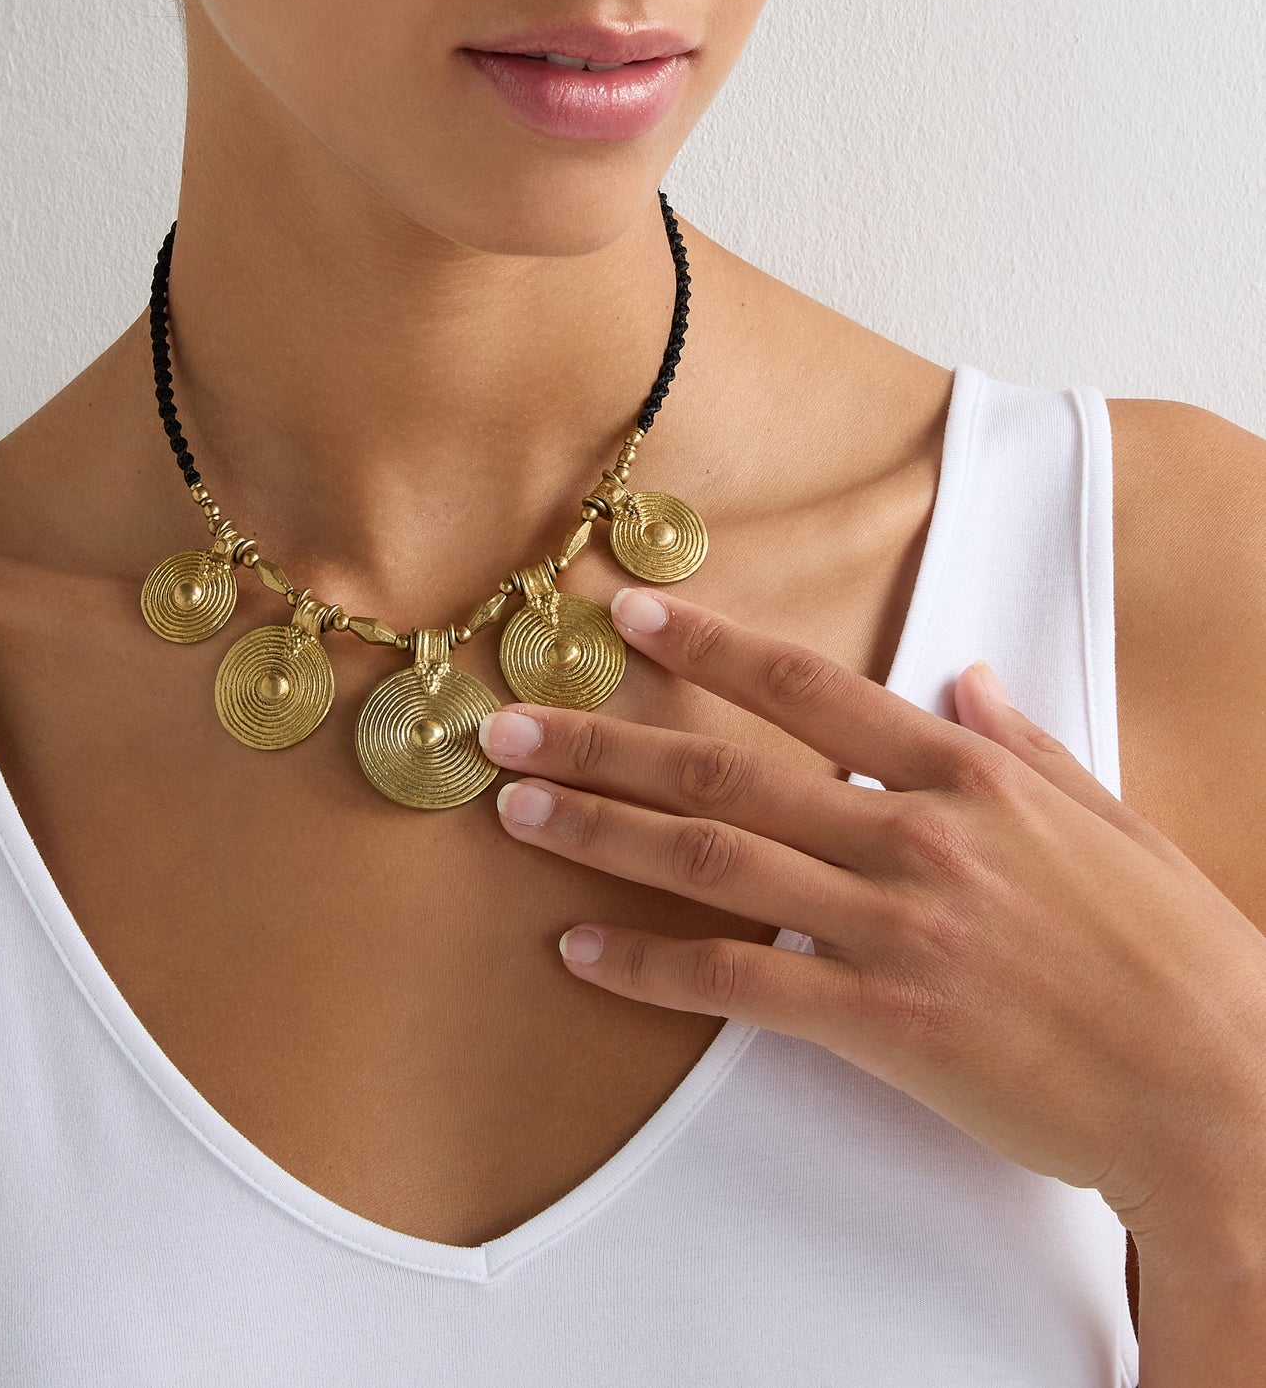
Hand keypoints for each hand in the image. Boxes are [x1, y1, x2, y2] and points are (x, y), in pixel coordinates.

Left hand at [477, 583, 1265, 1248]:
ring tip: (516, 813)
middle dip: (606, 743)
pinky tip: (584, 949)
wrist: (1218, 1086)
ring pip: (715, 864)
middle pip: (729, 772)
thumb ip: (1020, 744)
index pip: (809, 689)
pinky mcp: (886, 1025)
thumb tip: (966, 678)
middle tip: (510, 725)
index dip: (710, 650)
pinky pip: (742, 986)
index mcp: (967, 775)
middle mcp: (917, 836)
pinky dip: (653, 967)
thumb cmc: (1172, 952)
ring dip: (602, 834)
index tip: (630, 619)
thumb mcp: (1105, 816)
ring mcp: (896, 929)